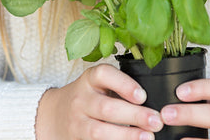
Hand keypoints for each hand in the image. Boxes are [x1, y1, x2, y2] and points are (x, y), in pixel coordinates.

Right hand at [35, 64, 162, 139]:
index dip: (124, 84)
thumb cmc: (87, 96)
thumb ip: (118, 86)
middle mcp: (80, 99)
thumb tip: (150, 98)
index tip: (143, 96)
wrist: (54, 114)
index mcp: (89, 79)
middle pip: (106, 107)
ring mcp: (77, 122)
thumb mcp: (97, 84)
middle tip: (156, 120)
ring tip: (148, 137)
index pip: (104, 75)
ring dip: (126, 135)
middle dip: (134, 115)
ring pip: (99, 131)